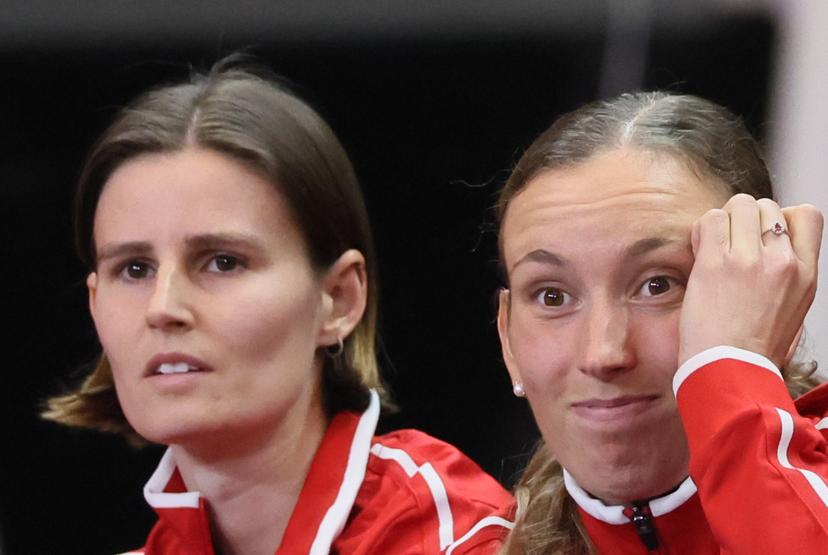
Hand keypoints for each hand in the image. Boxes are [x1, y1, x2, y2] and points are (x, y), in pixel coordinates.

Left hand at [679, 194, 822, 367]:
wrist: (730, 371)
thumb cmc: (753, 348)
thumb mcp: (792, 308)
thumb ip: (787, 274)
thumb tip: (774, 247)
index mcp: (806, 273)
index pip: (806, 214)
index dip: (779, 218)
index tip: (760, 238)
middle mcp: (783, 261)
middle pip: (766, 205)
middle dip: (745, 219)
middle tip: (730, 246)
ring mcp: (749, 260)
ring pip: (739, 205)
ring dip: (722, 221)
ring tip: (714, 248)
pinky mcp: (716, 264)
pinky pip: (710, 219)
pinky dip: (701, 230)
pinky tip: (699, 251)